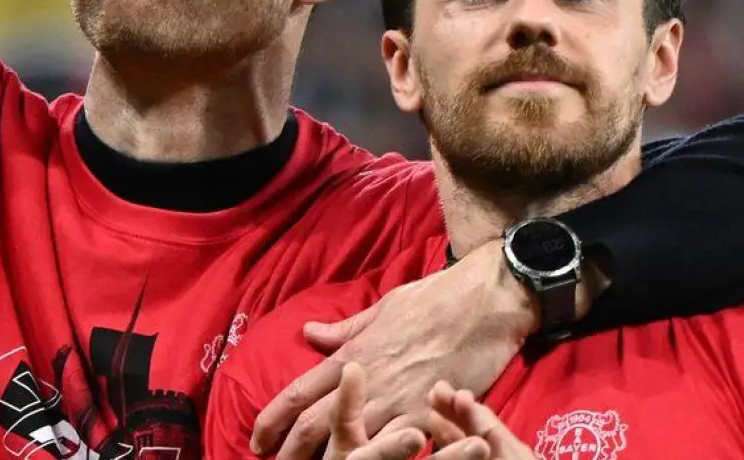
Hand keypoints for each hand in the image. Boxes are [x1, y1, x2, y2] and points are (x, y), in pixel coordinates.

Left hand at [251, 241, 533, 459]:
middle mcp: (368, 383)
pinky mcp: (430, 416)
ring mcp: (399, 402)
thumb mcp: (383, 308)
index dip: (273, 420)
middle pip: (315, 427)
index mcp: (354, 355)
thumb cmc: (435, 298)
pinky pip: (401, 449)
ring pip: (352, 444)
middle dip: (289, 453)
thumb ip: (345, 330)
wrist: (485, 301)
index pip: (299, 393)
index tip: (257, 439)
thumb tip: (309, 333)